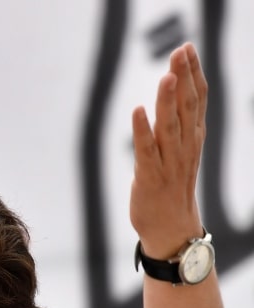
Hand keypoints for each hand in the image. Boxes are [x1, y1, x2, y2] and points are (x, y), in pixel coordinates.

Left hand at [130, 42, 206, 257]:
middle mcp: (183, 149)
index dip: (193, 75)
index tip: (188, 48)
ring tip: (166, 76)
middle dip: (183, 79)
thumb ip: (178, 127)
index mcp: (192, 141)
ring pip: (169, 128)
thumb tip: (173, 96)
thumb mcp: (181, 154)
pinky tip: (138, 111)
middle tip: (181, 51)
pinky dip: (142, 131)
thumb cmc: (172, 190)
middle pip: (186, 109)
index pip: (196, 102)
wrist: (171, 230)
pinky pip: (146, 152)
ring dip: (167, 102)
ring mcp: (167, 164)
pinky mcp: (149, 178)